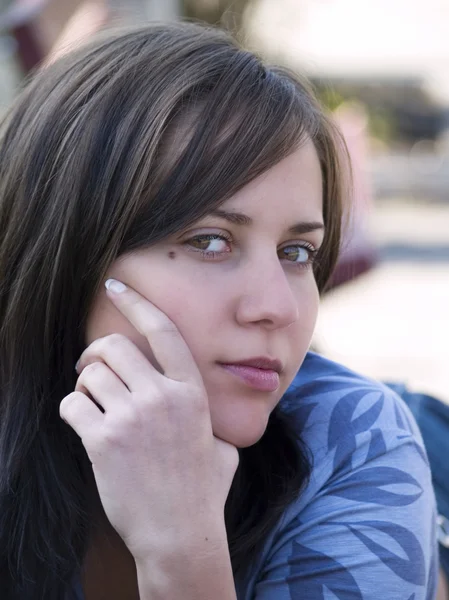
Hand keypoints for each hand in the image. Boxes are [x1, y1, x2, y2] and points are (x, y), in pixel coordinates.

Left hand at [60, 279, 238, 561]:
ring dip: (85, 387)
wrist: (181, 533)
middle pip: (112, 347)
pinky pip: (73, 404)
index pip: (162, 331)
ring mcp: (133, 418)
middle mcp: (163, 396)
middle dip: (95, 353)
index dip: (137, 303)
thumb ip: (208, 415)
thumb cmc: (203, 489)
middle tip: (92, 368)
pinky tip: (85, 426)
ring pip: (90, 374)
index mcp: (192, 390)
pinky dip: (74, 411)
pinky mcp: (104, 441)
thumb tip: (207, 404)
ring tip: (94, 405)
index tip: (115, 286)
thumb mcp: (221, 442)